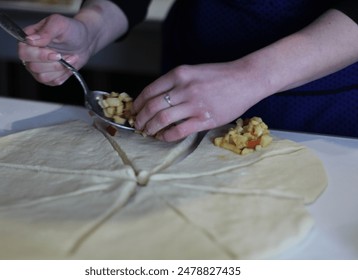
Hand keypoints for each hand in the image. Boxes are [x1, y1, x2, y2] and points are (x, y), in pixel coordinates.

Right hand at [18, 14, 90, 85]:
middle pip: (33, 67)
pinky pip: (53, 82)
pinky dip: (64, 74)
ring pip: (43, 77)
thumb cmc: (71, 30)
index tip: (56, 53)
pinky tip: (68, 64)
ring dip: (60, 68)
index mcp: (28, 40)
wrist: (84, 41)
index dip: (40, 56)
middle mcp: (30, 55)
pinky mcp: (49, 77)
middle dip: (53, 63)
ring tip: (69, 58)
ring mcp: (38, 68)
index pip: (24, 53)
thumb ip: (45, 31)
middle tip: (63, 55)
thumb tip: (30, 40)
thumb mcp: (59, 24)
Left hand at [132, 61, 266, 141]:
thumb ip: (175, 83)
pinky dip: (166, 136)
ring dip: (150, 128)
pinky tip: (163, 137)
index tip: (134, 111)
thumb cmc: (219, 76)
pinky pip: (179, 131)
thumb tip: (155, 100)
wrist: (246, 79)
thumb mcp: (193, 72)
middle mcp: (185, 88)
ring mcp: (195, 104)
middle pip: (152, 107)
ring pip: (162, 119)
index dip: (138, 104)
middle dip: (140, 118)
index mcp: (180, 74)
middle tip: (138, 125)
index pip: (149, 91)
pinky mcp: (205, 119)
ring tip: (148, 132)